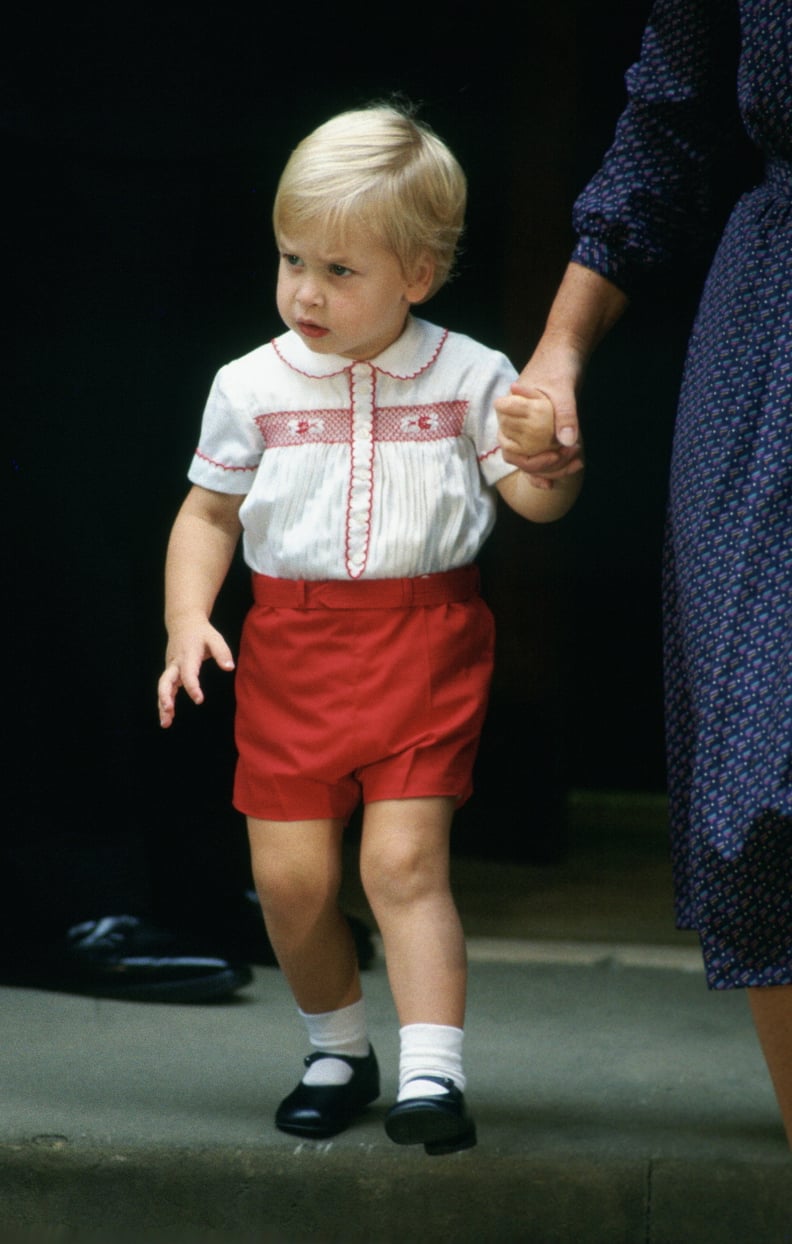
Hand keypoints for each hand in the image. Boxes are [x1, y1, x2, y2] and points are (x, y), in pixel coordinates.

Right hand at [157, 615, 234, 727]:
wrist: (183, 623)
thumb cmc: (202, 633)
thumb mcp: (215, 638)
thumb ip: (222, 653)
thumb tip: (230, 668)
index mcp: (188, 655)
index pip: (188, 673)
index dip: (192, 686)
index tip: (199, 700)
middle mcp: (176, 663)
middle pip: (166, 680)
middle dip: (166, 695)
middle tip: (169, 709)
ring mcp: (171, 667)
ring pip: (163, 687)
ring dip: (163, 705)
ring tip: (165, 723)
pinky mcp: (170, 672)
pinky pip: (165, 688)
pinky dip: (165, 702)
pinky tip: (168, 717)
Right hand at [496, 351, 582, 488]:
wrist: (566, 351)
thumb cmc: (558, 365)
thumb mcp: (563, 389)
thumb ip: (565, 414)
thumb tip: (568, 442)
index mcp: (509, 414)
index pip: (509, 449)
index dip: (528, 461)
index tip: (552, 456)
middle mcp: (514, 425)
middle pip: (521, 459)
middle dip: (546, 466)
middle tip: (572, 457)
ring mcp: (527, 429)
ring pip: (532, 460)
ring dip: (554, 468)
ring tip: (577, 463)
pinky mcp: (540, 432)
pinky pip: (541, 454)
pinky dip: (553, 466)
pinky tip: (567, 472)